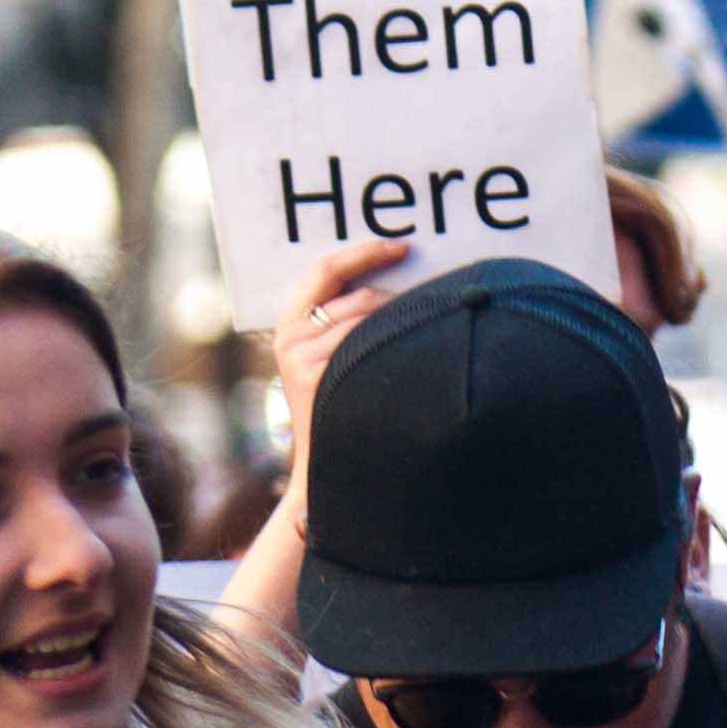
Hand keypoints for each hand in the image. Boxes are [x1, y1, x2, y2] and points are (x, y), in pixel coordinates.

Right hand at [269, 238, 418, 537]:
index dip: (365, 253)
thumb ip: (349, 330)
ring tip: (429, 347)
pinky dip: (400, 346)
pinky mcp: (316, 376)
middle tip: (436, 312)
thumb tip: (402, 292)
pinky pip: (371, 342)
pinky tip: (418, 363)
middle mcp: (291, 339)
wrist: (324, 480)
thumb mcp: (334, 370)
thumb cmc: (343, 422)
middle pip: (362, 296)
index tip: (403, 247)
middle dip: (402, 302)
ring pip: (372, 318)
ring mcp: (302, 358)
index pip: (326, 270)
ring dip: (407, 326)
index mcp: (290, 329)